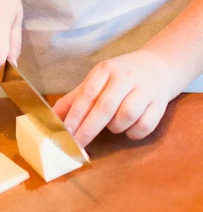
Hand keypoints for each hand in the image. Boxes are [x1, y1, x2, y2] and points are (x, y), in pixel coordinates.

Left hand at [53, 50, 176, 146]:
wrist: (159, 66)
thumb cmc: (121, 76)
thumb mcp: (97, 80)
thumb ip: (75, 98)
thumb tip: (52, 117)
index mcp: (106, 69)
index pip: (87, 94)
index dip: (76, 115)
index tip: (65, 133)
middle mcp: (125, 77)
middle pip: (105, 107)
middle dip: (89, 129)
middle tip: (78, 145)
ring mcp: (144, 89)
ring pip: (125, 116)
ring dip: (115, 127)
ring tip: (112, 124)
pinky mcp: (159, 103)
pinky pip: (144, 126)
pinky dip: (133, 132)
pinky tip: (129, 127)